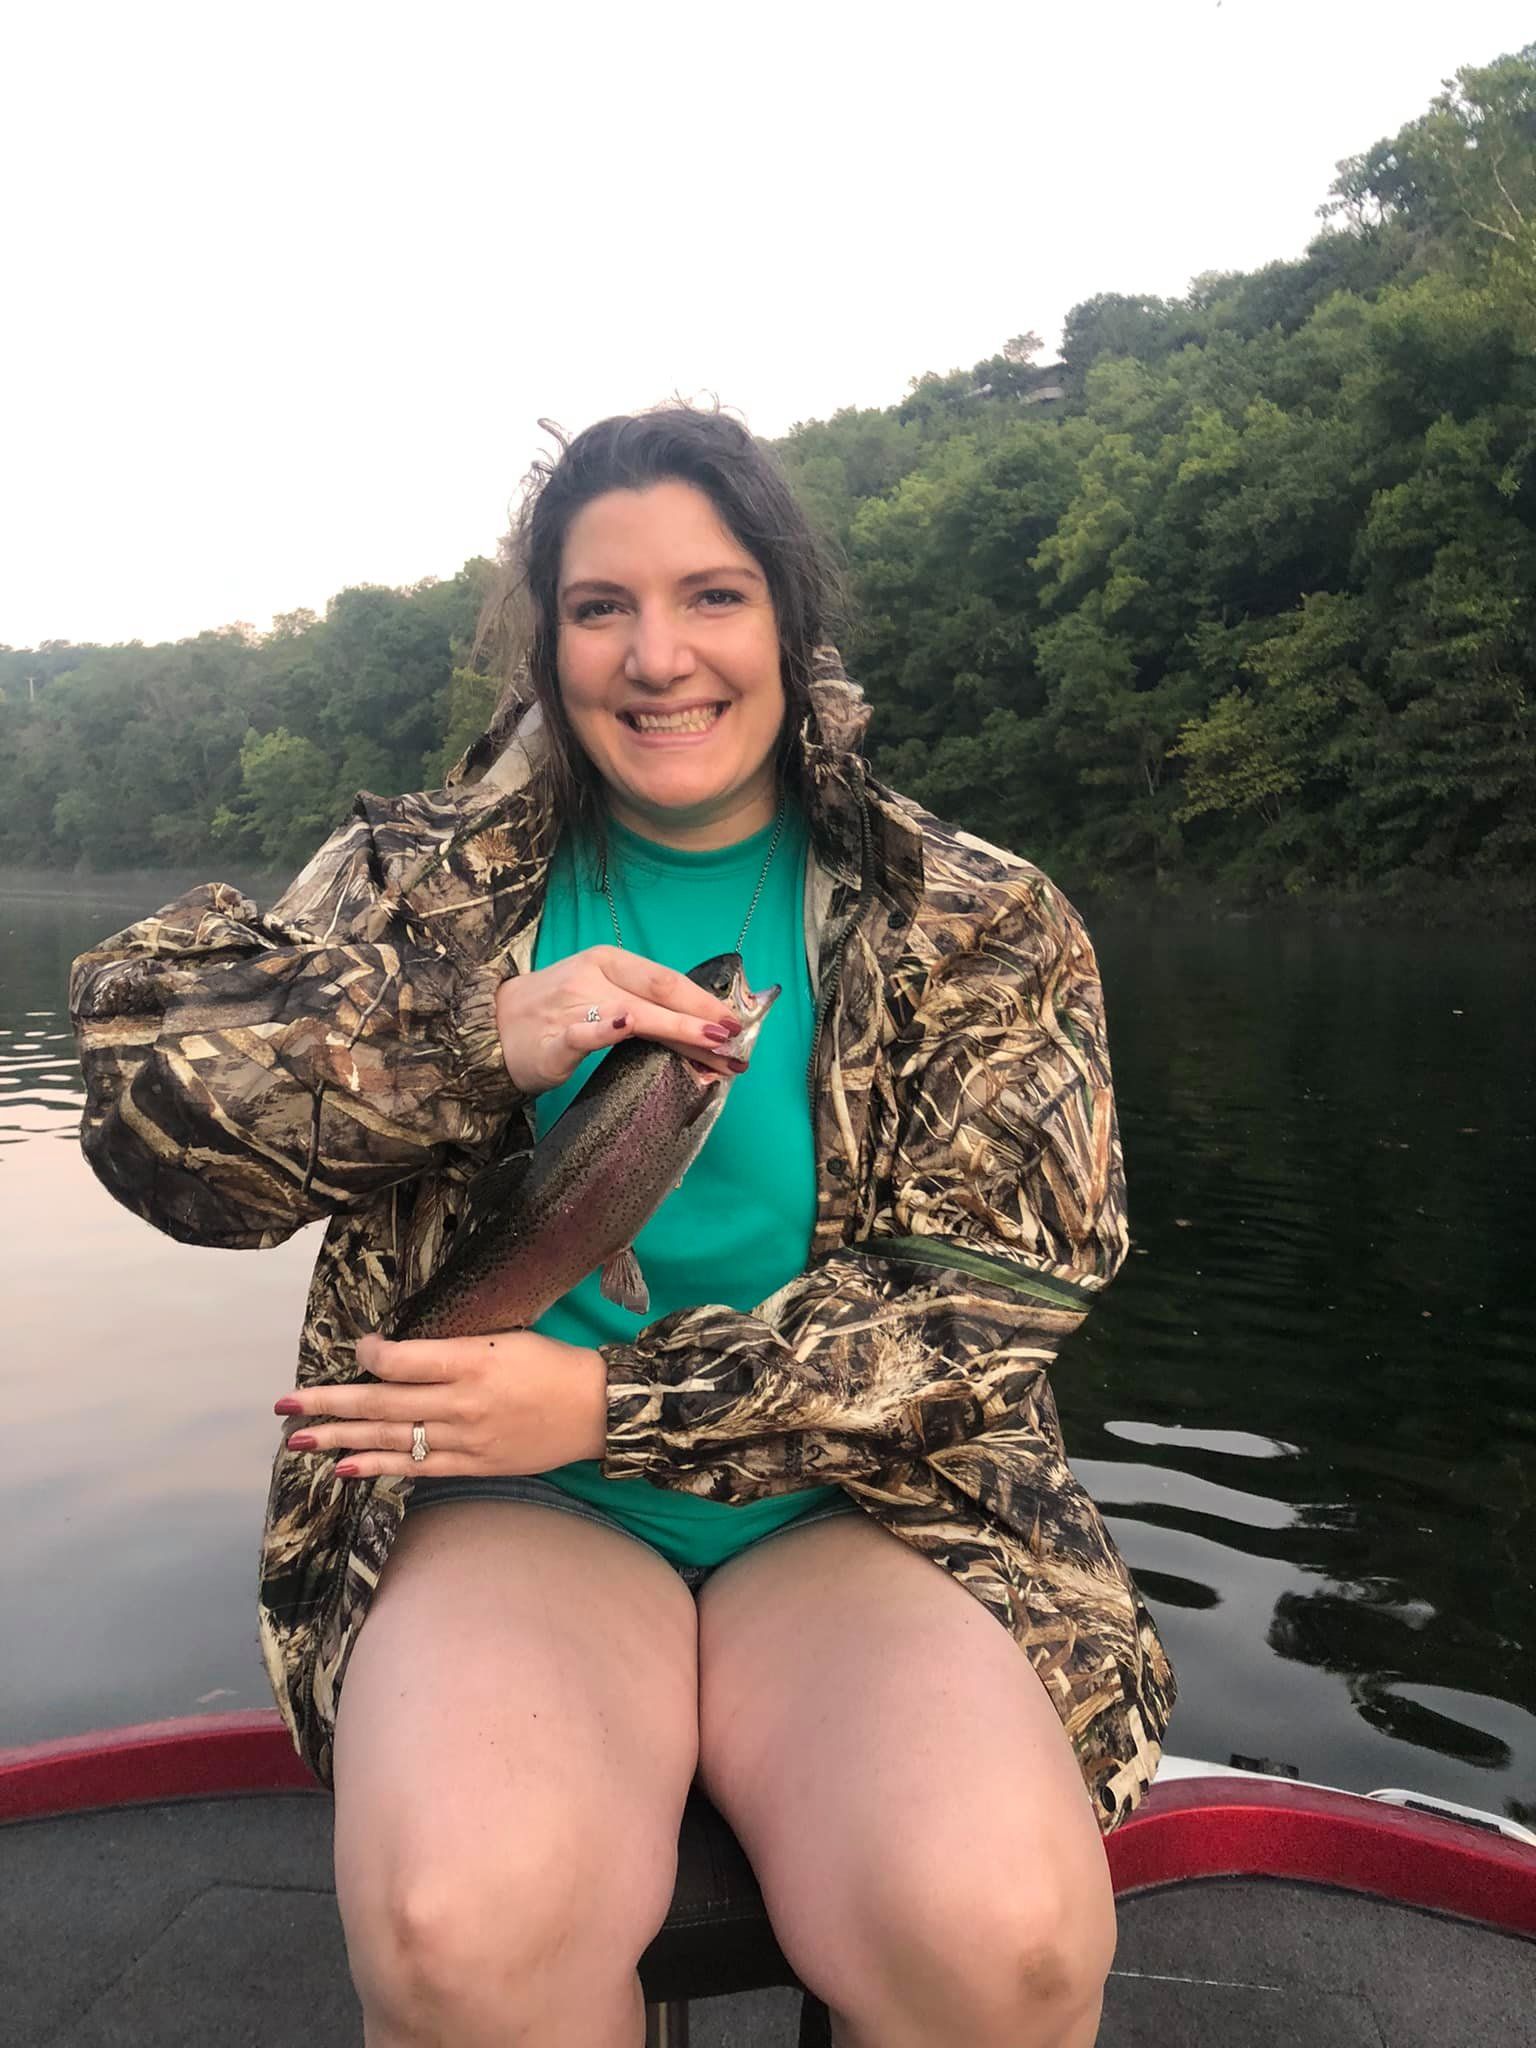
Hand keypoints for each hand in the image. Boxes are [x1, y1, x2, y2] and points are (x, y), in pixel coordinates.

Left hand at [274, 1330, 607, 1479]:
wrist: (596, 1410)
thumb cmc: (552, 1364)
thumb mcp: (506, 1339)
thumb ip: (454, 1348)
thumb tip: (398, 1356)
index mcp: (473, 1361)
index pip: (403, 1360)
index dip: (370, 1355)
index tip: (357, 1347)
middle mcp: (463, 1402)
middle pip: (383, 1402)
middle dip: (329, 1402)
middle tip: (285, 1403)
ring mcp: (465, 1438)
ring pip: (391, 1437)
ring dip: (341, 1438)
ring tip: (299, 1439)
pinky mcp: (472, 1464)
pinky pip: (416, 1467)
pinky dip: (378, 1466)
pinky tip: (344, 1467)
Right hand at [494, 944, 744, 1094]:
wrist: (491, 1028)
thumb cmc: (556, 1012)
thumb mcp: (601, 994)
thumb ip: (642, 1004)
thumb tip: (700, 1026)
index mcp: (609, 961)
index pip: (666, 979)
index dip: (704, 1000)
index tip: (736, 1021)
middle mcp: (594, 976)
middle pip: (658, 993)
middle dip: (702, 1018)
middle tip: (734, 1040)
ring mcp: (573, 1005)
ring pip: (634, 1014)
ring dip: (677, 1030)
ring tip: (709, 1044)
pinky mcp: (553, 1037)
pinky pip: (582, 1032)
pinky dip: (605, 1029)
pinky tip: (626, 1026)